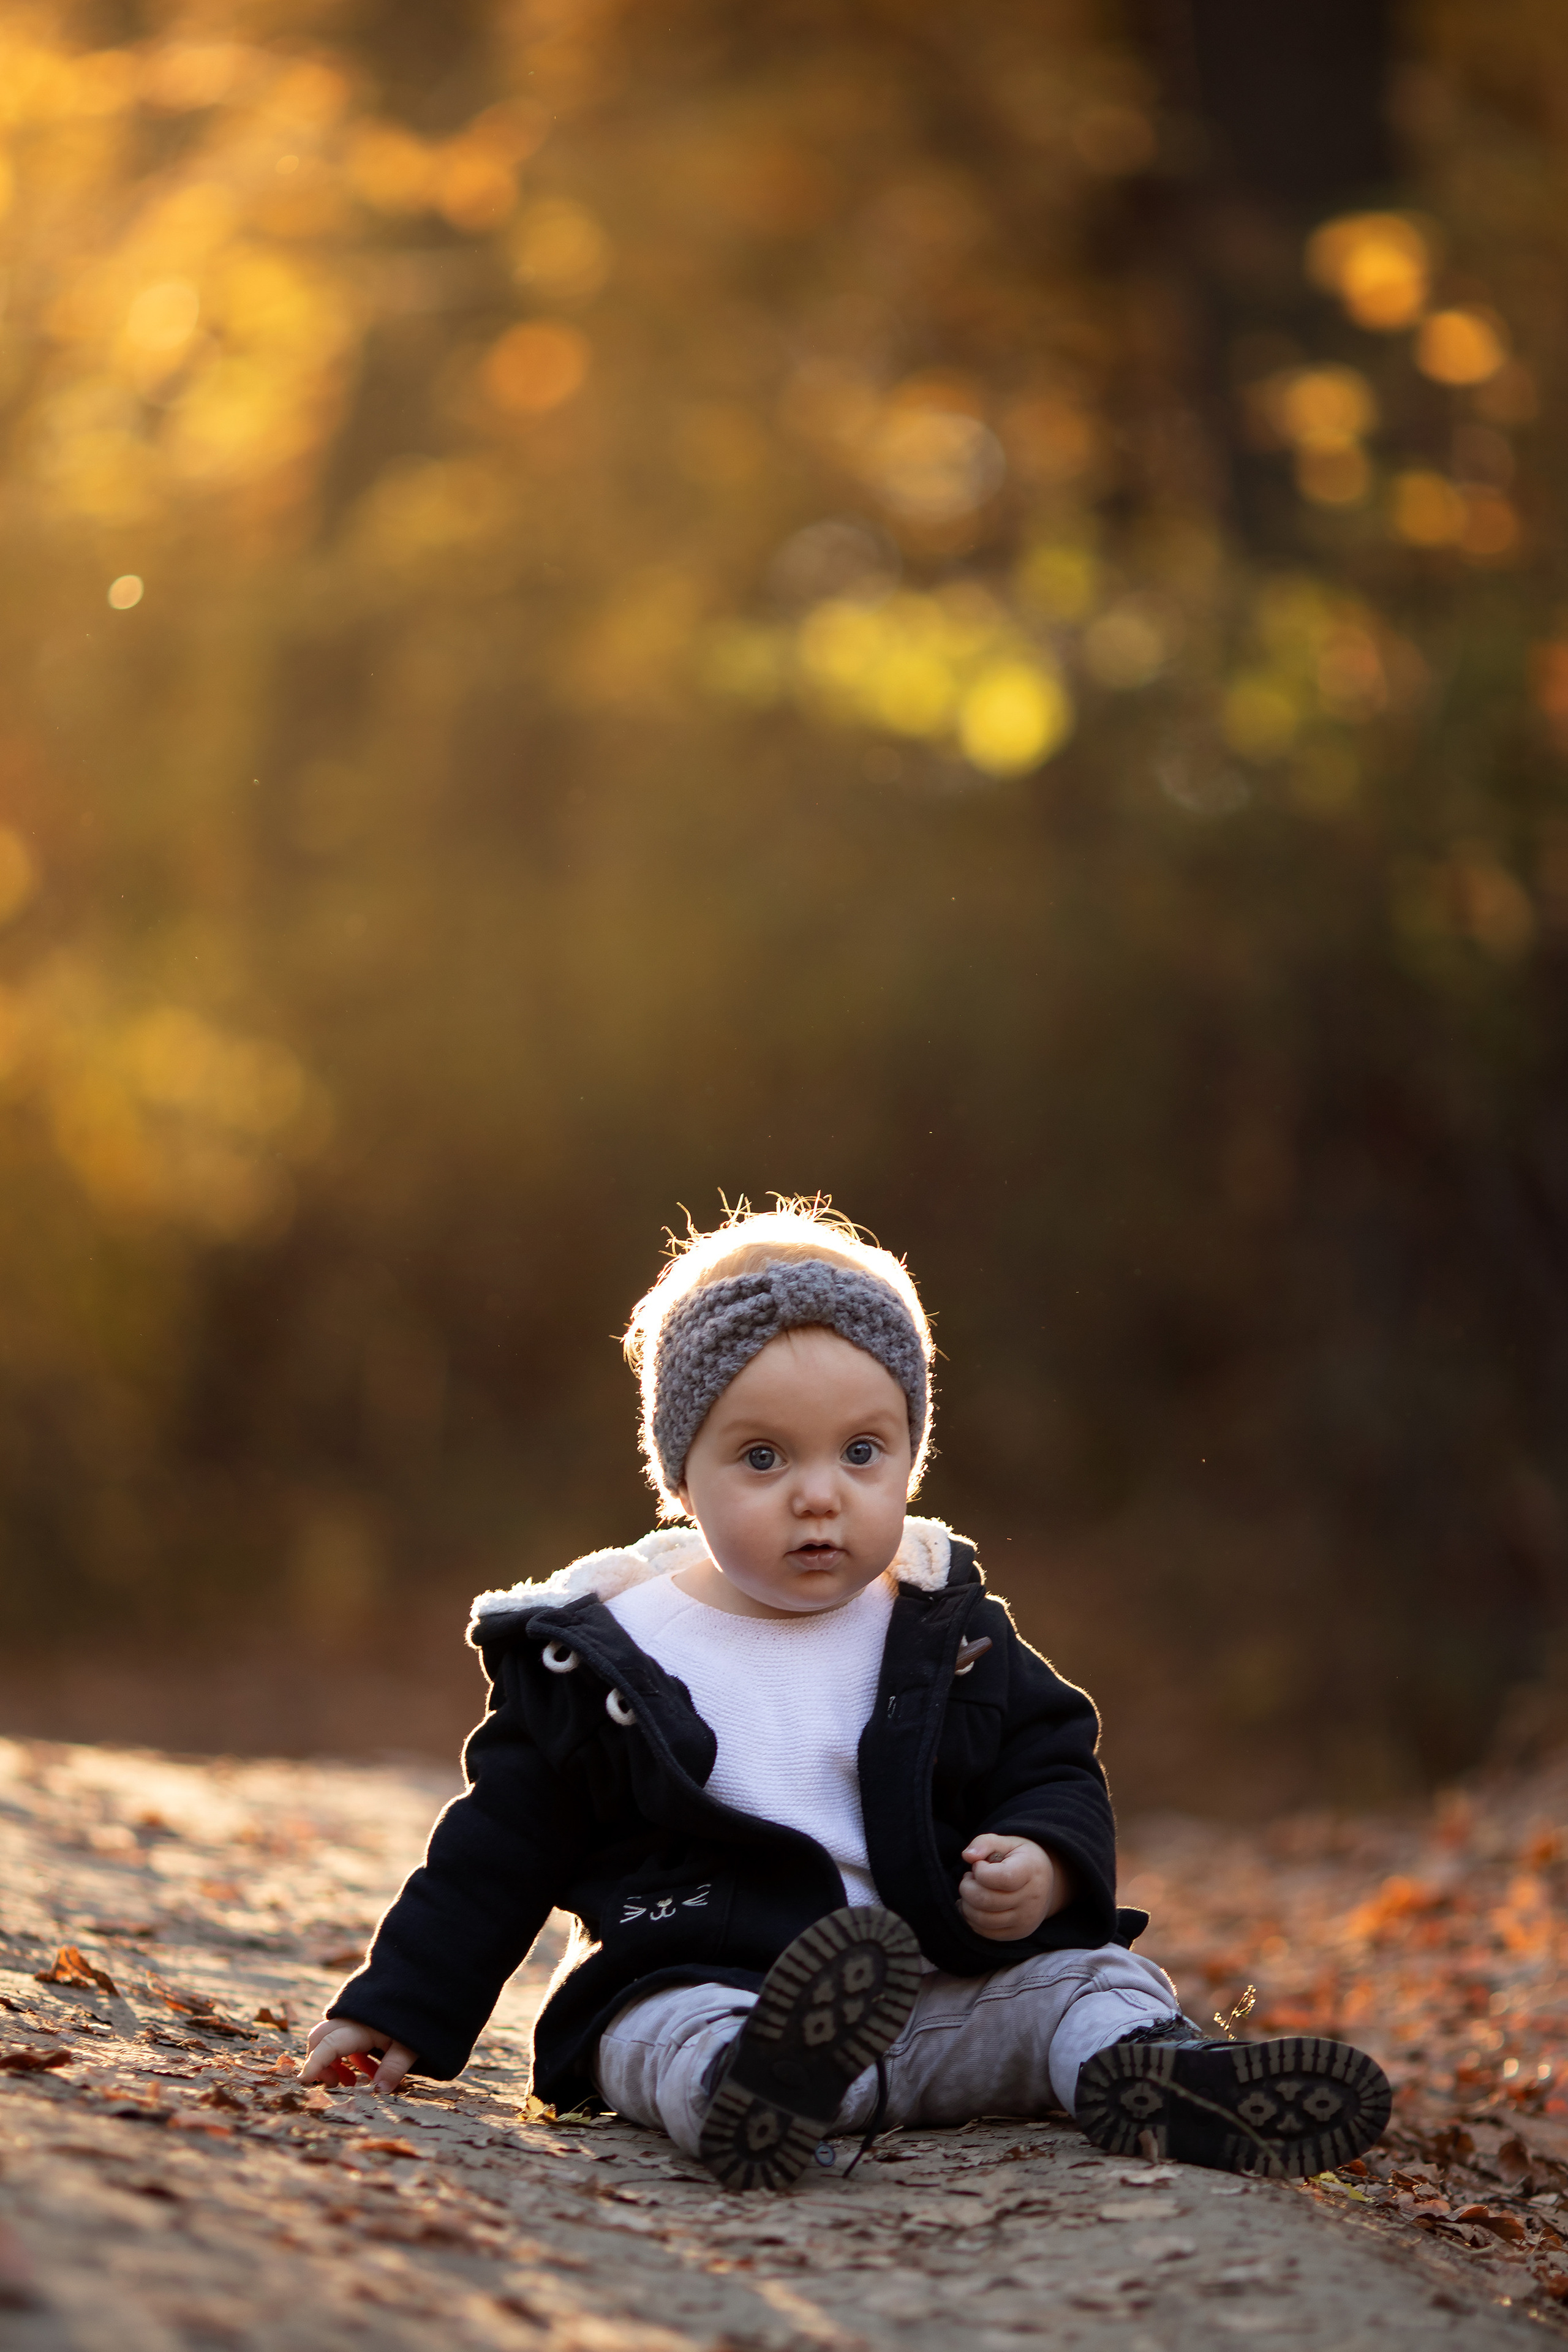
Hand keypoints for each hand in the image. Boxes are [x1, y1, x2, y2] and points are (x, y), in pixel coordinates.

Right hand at [299, 2016, 415, 2093]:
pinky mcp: (360, 2017)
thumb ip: (394, 2067)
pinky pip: (345, 2036)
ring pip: (331, 2038)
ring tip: (354, 2082)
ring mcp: (354, 2016)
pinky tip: (370, 2069)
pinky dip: (350, 2055)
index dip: (315, 2064)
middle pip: (320, 2039)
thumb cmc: (419, 2016)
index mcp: (360, 2025)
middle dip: (321, 2064)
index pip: (328, 2045)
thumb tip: (379, 2090)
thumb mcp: (411, 2044)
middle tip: (336, 2085)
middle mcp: (350, 2018)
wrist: (425, 1983)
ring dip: (337, 2062)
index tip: (303, 2081)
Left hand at [958, 1834, 1066, 1940]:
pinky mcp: (1017, 1933)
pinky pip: (985, 1932)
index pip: (1002, 1878)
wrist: (1045, 1883)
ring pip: (982, 1919)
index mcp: (1032, 1871)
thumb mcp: (1008, 1843)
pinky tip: (972, 1904)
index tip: (980, 1864)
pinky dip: (971, 1918)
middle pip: (986, 1900)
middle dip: (967, 1887)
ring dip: (966, 1904)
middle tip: (969, 1877)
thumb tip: (967, 1856)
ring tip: (971, 1890)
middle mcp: (1032, 1899)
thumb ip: (985, 1842)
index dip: (981, 1871)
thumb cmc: (1021, 1859)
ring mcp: (1025, 1920)